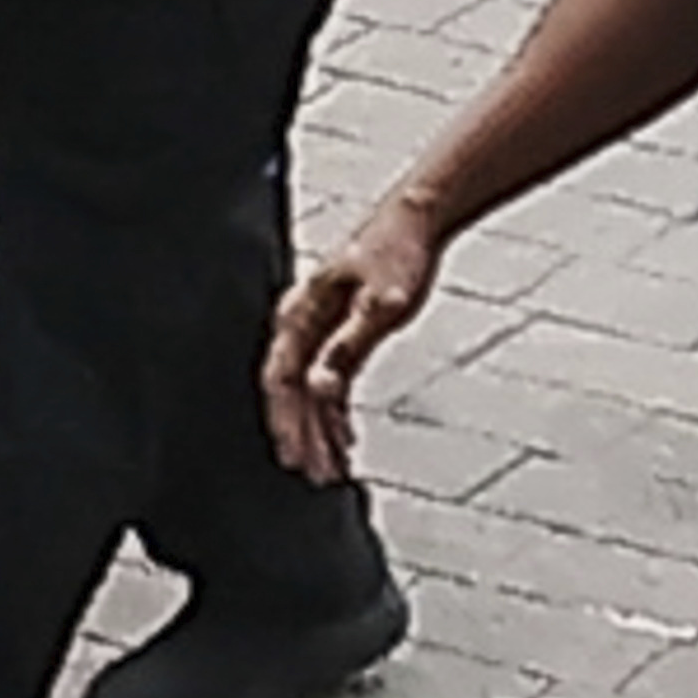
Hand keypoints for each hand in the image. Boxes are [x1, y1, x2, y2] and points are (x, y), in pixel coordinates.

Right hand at [261, 196, 445, 485]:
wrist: (417, 220)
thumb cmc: (398, 253)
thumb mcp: (381, 302)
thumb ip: (349, 344)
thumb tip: (321, 386)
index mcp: (301, 311)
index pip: (280, 377)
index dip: (284, 420)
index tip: (293, 455)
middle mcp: (303, 323)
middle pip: (292, 391)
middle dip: (303, 436)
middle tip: (317, 477)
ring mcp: (321, 330)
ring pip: (311, 391)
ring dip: (319, 431)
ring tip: (332, 471)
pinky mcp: (341, 333)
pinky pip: (330, 383)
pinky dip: (336, 413)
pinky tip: (346, 441)